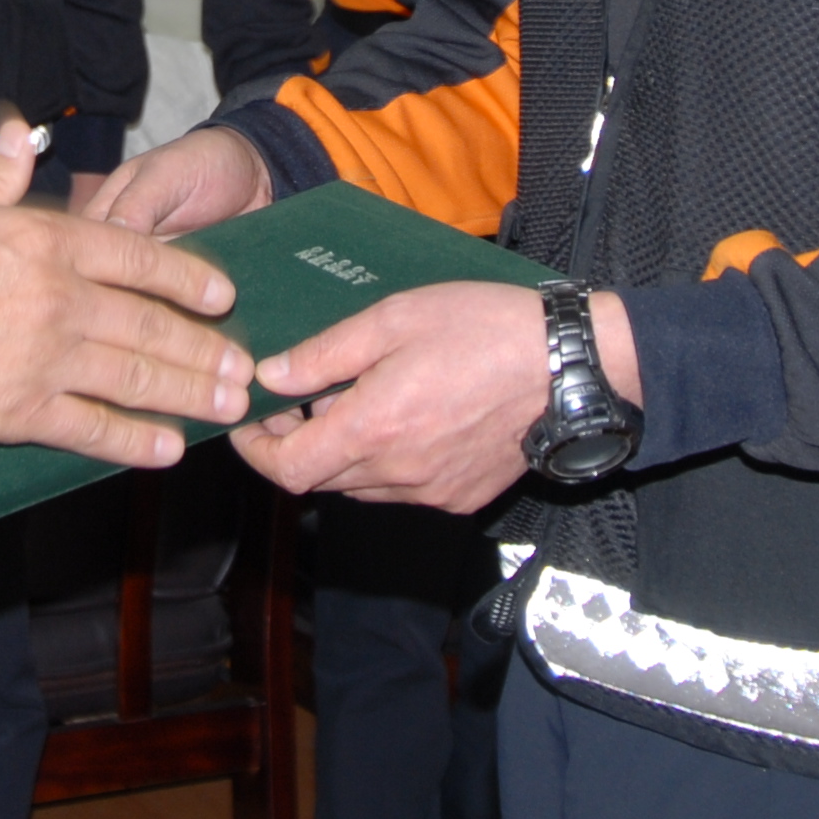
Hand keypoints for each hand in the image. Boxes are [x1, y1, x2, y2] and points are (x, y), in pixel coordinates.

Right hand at [0, 126, 252, 466]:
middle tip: (244, 366)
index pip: (139, 257)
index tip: (222, 294)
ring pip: (135, 377)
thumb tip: (22, 138)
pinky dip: (134, 442)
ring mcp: (45, 359)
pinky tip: (167, 450)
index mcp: (44, 240)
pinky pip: (92, 428)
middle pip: (151, 323)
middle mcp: (59, 299)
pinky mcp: (21, 412)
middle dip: (204, 347)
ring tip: (225, 404)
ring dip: (187, 392)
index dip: (188, 277)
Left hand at [228, 282, 639, 514]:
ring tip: (356, 400)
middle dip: (297, 444)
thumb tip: (272, 376)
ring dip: (341, 454)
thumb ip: (325, 354)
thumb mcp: (394, 319)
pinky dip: (384, 464)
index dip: (256, 451)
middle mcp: (398, 473)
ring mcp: (431, 493)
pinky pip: (401, 491)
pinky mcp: (459, 498)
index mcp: (374, 428)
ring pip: (359, 487)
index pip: (288, 470)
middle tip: (301, 398)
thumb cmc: (484, 329)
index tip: (249, 424)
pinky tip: (404, 418)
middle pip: (319, 480)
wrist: (568, 366)